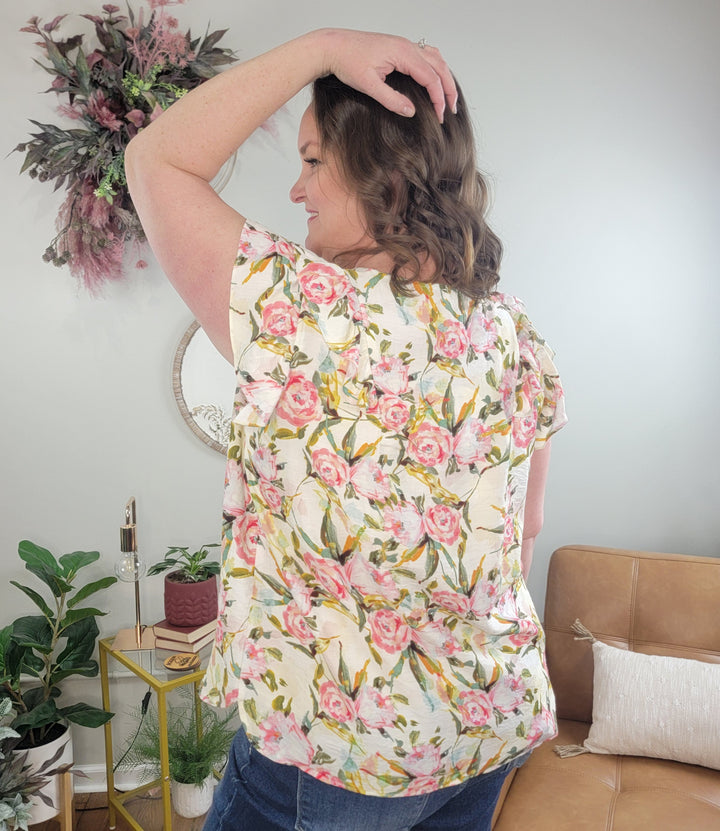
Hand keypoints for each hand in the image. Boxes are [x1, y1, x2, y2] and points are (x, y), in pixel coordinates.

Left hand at [317, 29, 457, 121]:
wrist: (333, 46)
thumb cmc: (347, 63)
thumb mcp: (369, 86)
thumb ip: (391, 100)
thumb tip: (411, 112)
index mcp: (403, 54)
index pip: (431, 78)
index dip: (438, 99)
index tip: (440, 116)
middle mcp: (407, 46)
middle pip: (439, 67)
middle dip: (448, 90)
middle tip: (451, 110)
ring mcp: (404, 45)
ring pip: (435, 59)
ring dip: (444, 78)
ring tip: (448, 97)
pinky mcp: (399, 47)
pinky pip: (426, 54)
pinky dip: (435, 68)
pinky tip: (434, 79)